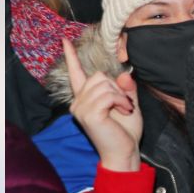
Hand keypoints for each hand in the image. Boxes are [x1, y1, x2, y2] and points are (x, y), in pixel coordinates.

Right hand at [63, 39, 142, 172]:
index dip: (71, 56)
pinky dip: (121, 101)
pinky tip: (123, 111)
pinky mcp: (88, 114)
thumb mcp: (128, 103)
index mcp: (86, 98)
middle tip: (124, 105)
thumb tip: (124, 74)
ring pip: (104, 84)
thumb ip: (125, 88)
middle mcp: (79, 102)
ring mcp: (81, 108)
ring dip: (121, 96)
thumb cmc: (125, 130)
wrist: (124, 151)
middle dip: (117, 88)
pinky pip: (108, 95)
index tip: (65, 41)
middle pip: (99, 76)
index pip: (76, 74)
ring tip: (124, 110)